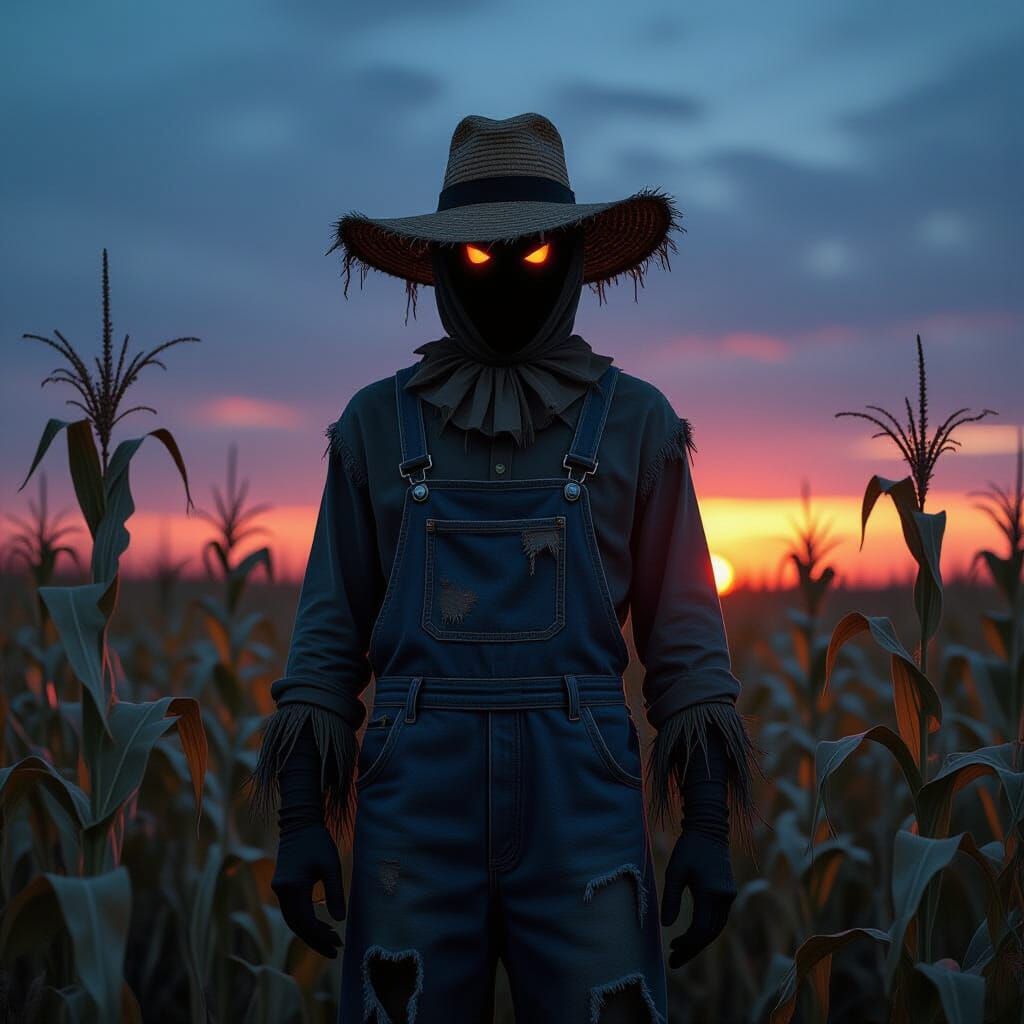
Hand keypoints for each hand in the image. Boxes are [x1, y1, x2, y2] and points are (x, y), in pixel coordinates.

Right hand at [271, 822, 346, 957]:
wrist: (299, 824)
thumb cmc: (318, 842)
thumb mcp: (331, 866)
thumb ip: (335, 893)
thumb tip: (340, 921)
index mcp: (292, 887)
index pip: (305, 922)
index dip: (321, 937)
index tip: (338, 945)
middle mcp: (281, 891)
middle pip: (297, 926)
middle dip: (315, 940)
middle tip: (335, 950)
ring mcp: (279, 889)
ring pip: (293, 920)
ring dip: (311, 932)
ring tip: (332, 938)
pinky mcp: (282, 886)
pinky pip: (292, 911)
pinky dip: (305, 921)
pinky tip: (322, 924)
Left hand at [660, 830, 736, 967]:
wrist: (709, 830)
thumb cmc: (688, 848)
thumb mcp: (674, 871)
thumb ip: (671, 899)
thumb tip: (666, 926)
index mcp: (711, 892)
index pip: (701, 929)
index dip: (687, 943)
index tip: (671, 949)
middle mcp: (724, 897)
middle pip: (710, 934)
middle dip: (692, 949)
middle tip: (673, 961)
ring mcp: (728, 896)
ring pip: (716, 929)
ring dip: (698, 942)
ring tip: (678, 951)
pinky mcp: (728, 893)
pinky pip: (718, 919)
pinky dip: (705, 930)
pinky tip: (690, 935)